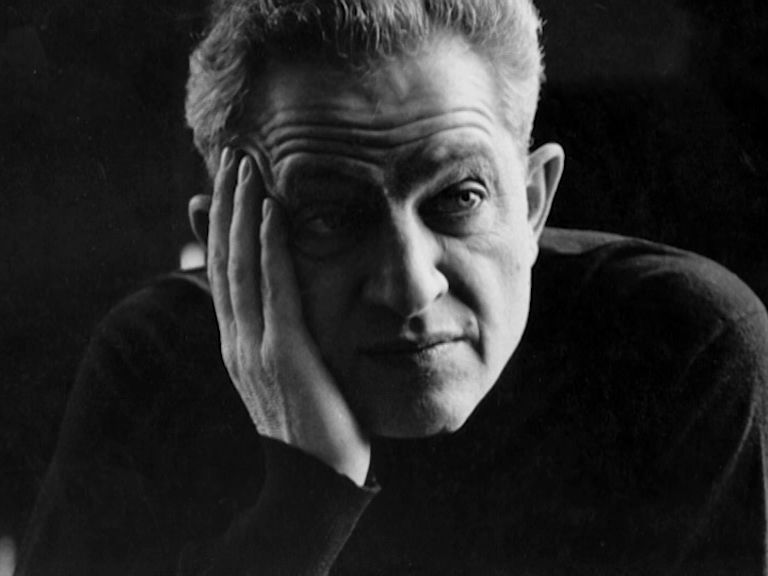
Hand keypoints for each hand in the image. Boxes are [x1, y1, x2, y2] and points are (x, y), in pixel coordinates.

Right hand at [207, 148, 369, 485]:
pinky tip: (272, 210)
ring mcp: (255, 344)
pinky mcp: (283, 352)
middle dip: (226, 205)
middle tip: (231, 157)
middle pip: (224, 257)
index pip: (223, 269)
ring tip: (245, 167)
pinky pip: (274, 289)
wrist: (315, 478)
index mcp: (237, 341)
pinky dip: (269, 246)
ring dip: (241, 212)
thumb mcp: (287, 373)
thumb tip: (281, 305)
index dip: (222, 223)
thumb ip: (280, 334)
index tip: (228, 182)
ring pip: (241, 264)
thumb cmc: (312, 424)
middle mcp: (236, 337)